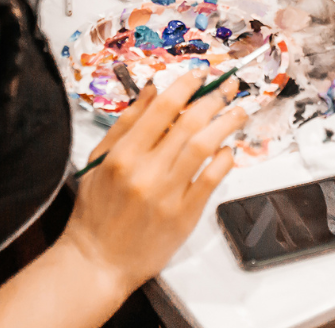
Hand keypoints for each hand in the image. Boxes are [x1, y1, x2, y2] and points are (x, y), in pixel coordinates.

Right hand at [60, 70, 246, 294]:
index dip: (186, 85)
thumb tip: (152, 89)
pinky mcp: (184, 216)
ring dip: (226, 124)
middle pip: (189, 123)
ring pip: (204, 147)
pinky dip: (223, 160)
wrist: (97, 262)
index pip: (163, 108)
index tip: (201, 72)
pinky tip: (228, 149)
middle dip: (214, 98)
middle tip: (229, 86)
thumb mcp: (99, 160)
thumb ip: (126, 122)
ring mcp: (167, 195)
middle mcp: (146, 172)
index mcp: (123, 155)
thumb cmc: (96, 211)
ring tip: (239, 111)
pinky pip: (211, 180)